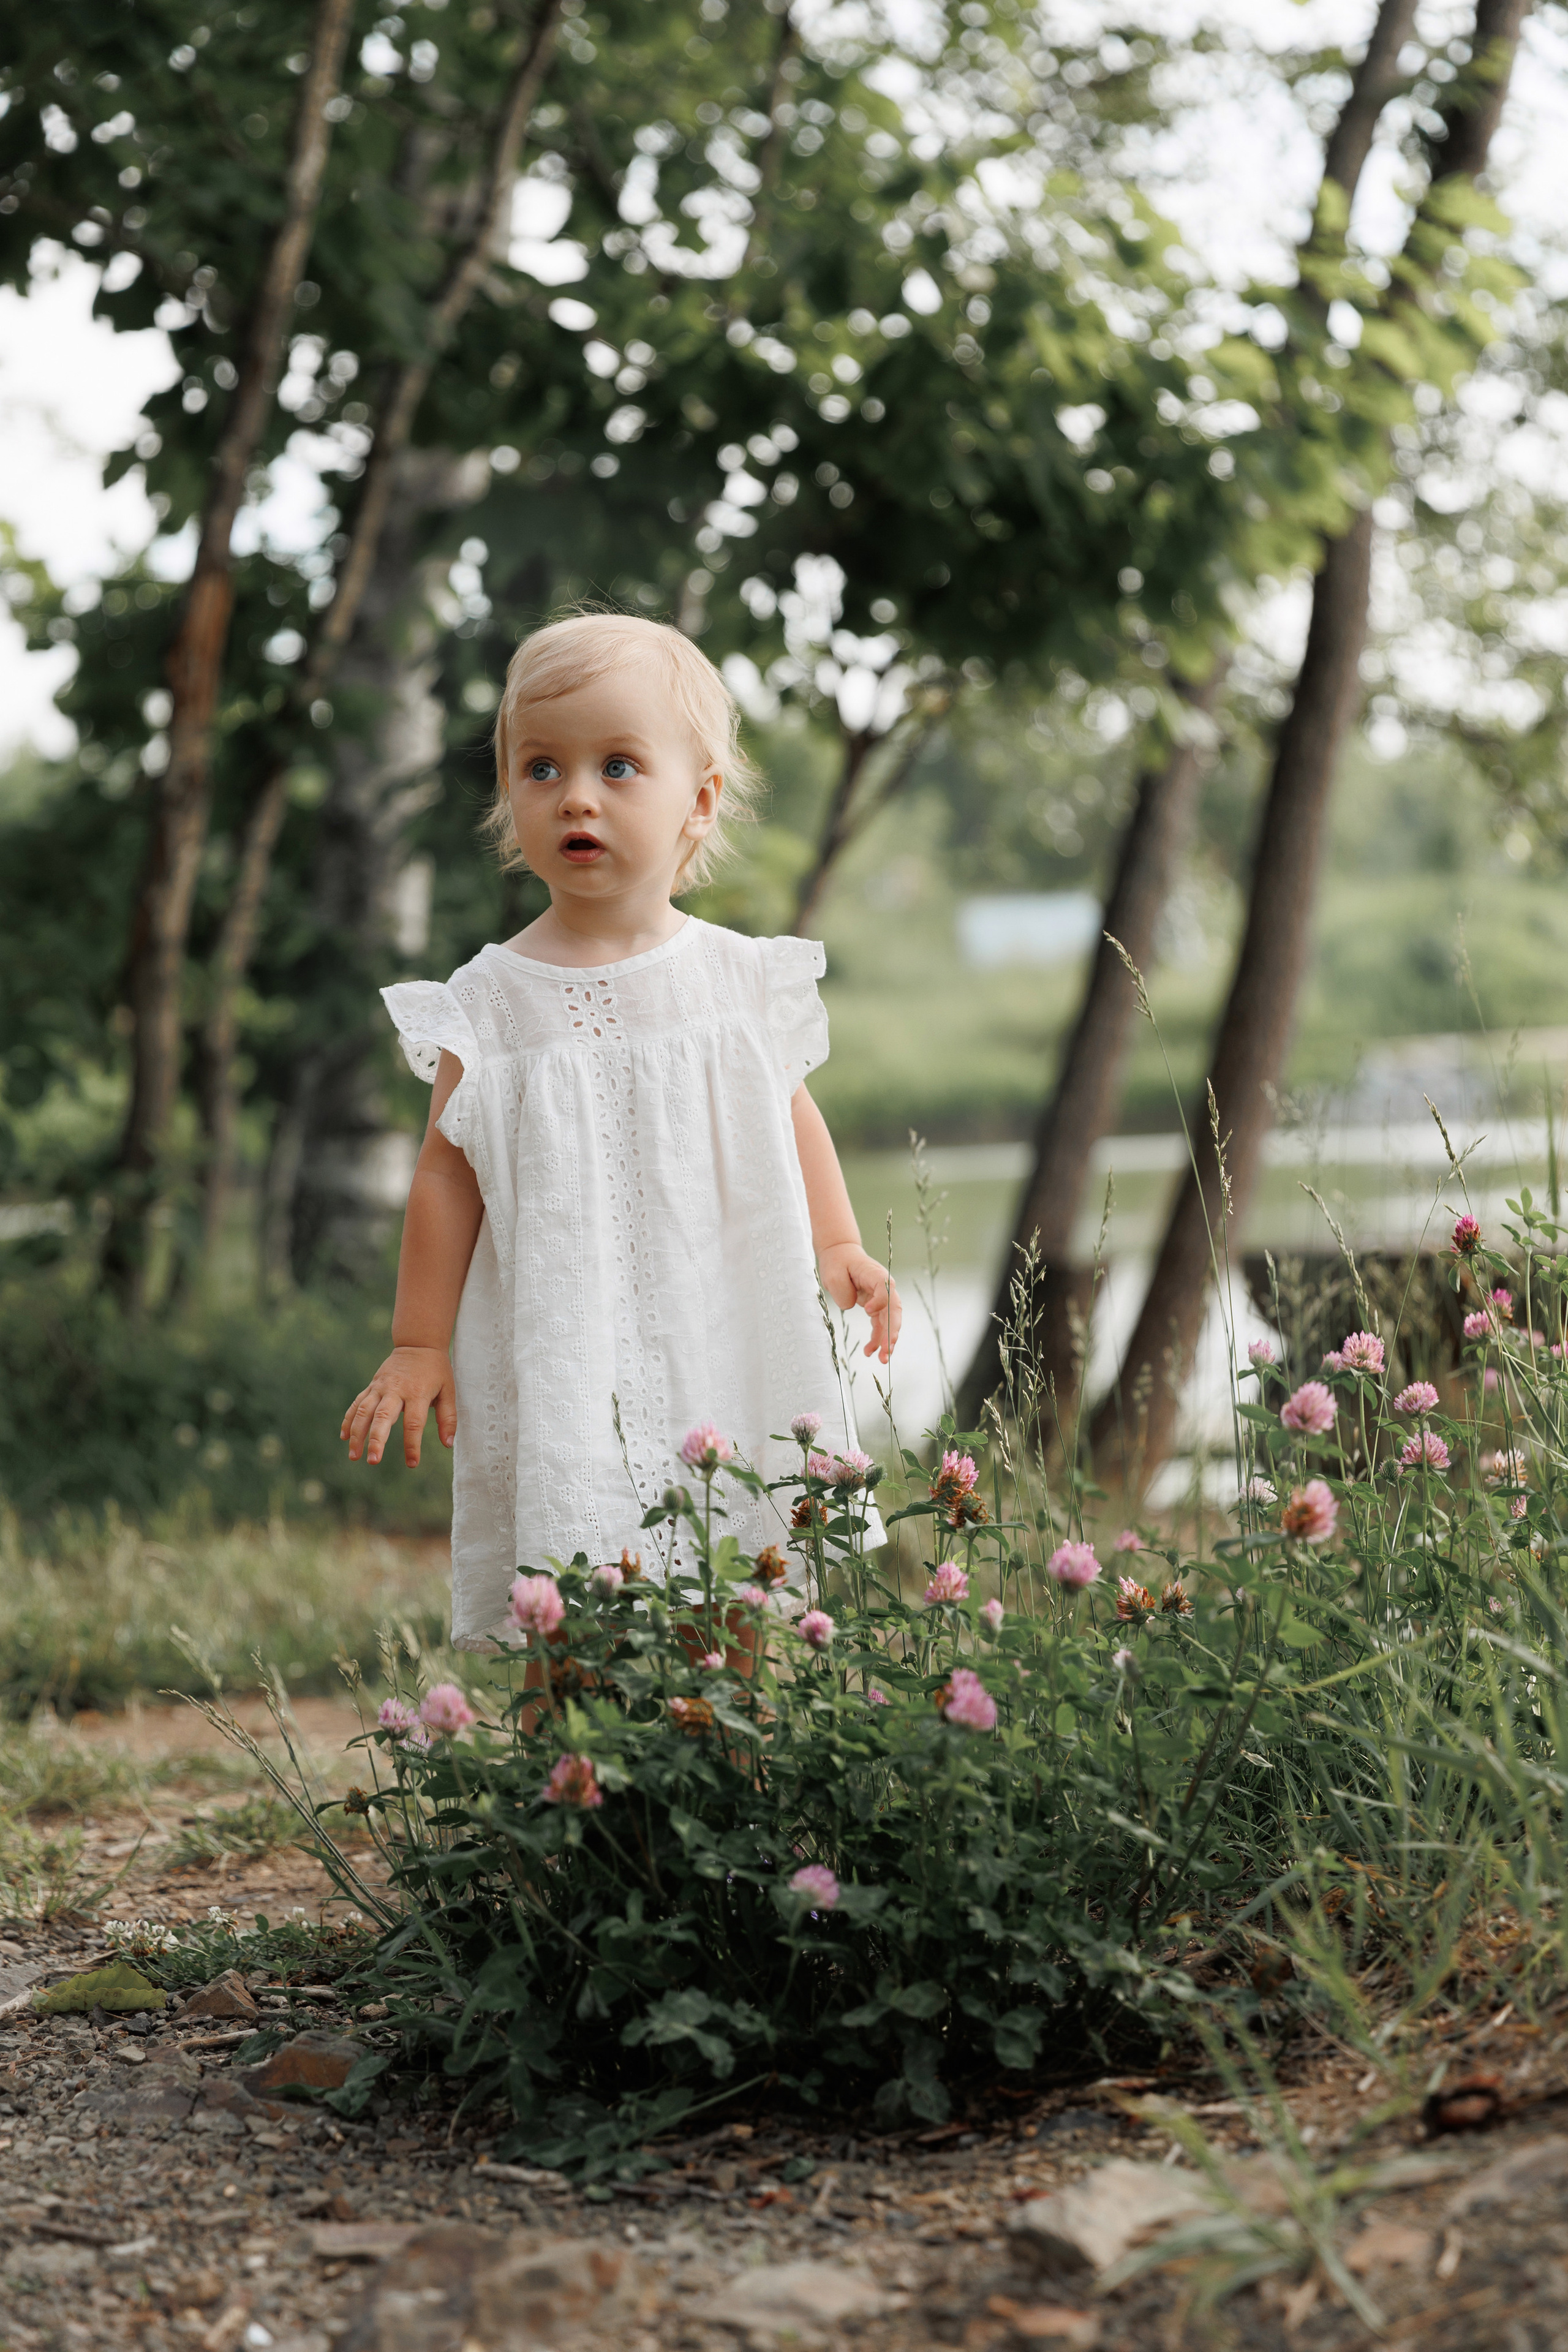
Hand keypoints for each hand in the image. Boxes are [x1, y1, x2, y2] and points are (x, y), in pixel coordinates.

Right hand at [341, 1346, 455, 1467]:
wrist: (418, 1344)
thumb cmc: (436, 1371)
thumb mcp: (449, 1391)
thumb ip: (448, 1418)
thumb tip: (448, 1444)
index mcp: (417, 1393)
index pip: (413, 1423)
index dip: (412, 1445)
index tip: (412, 1464)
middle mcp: (396, 1390)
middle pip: (383, 1417)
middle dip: (376, 1440)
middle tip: (373, 1461)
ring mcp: (380, 1387)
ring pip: (363, 1411)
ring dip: (357, 1434)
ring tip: (353, 1456)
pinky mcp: (371, 1386)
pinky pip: (356, 1403)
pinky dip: (349, 1420)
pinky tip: (344, 1437)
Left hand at [818, 1243, 901, 1362]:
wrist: (842, 1255)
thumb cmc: (838, 1263)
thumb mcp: (834, 1274)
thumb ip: (843, 1292)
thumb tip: (852, 1306)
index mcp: (876, 1275)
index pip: (886, 1290)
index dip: (880, 1302)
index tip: (866, 1311)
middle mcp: (885, 1287)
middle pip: (894, 1310)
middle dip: (891, 1331)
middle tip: (885, 1350)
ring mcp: (883, 1297)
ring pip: (890, 1321)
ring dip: (886, 1340)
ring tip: (881, 1359)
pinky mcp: (877, 1306)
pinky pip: (880, 1324)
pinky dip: (876, 1338)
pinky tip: (869, 1352)